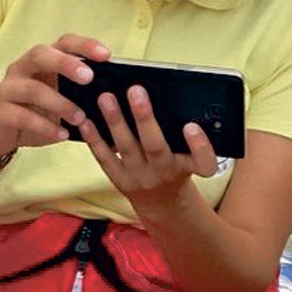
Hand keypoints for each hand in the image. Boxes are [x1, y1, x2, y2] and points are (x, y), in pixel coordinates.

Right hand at [0, 33, 112, 159]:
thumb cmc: (35, 113)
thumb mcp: (60, 101)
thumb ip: (82, 96)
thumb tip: (119, 102)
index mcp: (42, 62)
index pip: (63, 43)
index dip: (84, 45)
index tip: (107, 55)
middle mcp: (23, 68)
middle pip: (41, 54)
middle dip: (65, 63)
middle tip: (89, 78)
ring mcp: (8, 88)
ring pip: (32, 89)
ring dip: (60, 103)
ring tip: (80, 118)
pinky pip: (22, 116)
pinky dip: (44, 126)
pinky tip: (62, 134)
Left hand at [79, 87, 220, 217]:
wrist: (161, 201)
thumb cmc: (177, 166)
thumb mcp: (190, 154)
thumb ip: (186, 135)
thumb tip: (165, 94)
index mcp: (190, 166)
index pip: (204, 161)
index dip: (199, 145)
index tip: (192, 126)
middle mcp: (166, 173)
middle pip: (156, 147)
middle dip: (145, 118)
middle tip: (136, 90)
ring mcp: (141, 178)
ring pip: (127, 148)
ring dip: (115, 122)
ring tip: (106, 98)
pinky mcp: (120, 180)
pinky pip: (105, 158)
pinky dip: (95, 139)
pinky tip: (87, 120)